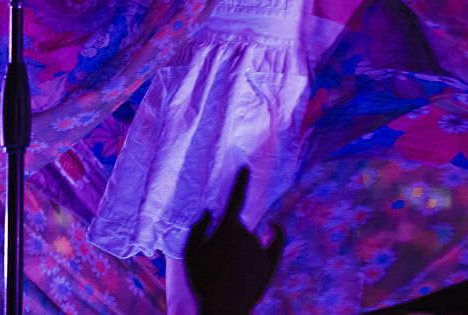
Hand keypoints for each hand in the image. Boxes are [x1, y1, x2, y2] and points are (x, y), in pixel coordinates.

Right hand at [183, 167, 284, 314]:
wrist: (223, 310)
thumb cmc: (202, 282)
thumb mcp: (190, 254)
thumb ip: (197, 229)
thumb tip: (209, 211)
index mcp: (227, 230)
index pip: (235, 199)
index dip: (241, 182)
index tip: (246, 168)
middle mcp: (247, 235)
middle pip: (239, 226)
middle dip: (228, 236)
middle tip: (216, 258)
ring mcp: (260, 250)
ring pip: (252, 236)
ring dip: (242, 244)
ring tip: (227, 268)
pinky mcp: (270, 264)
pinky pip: (277, 241)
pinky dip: (276, 231)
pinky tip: (273, 225)